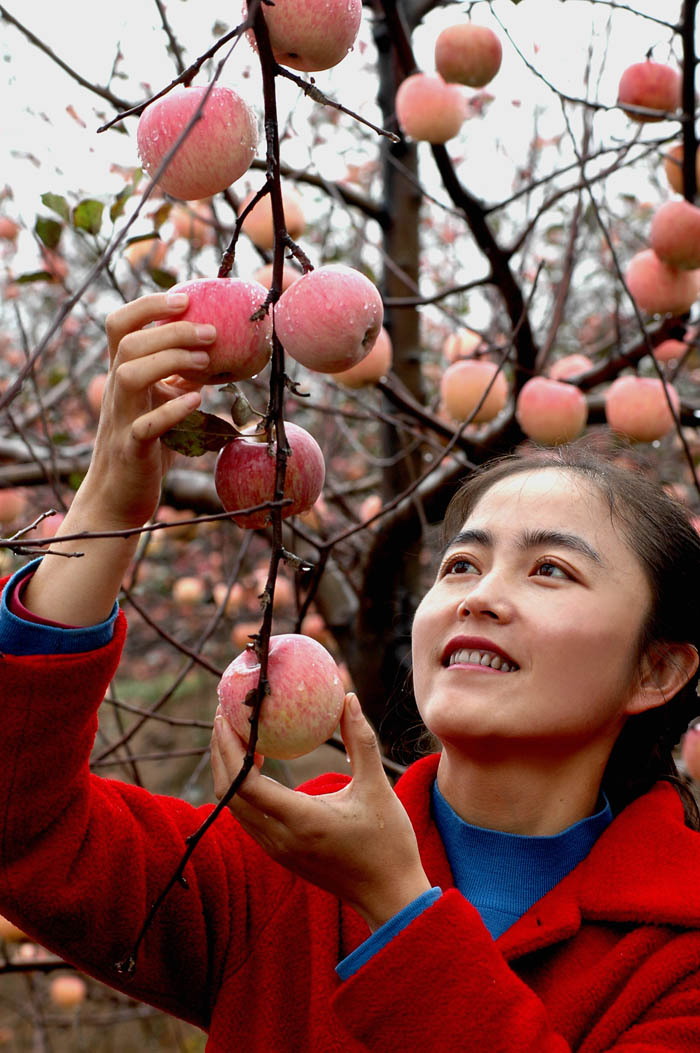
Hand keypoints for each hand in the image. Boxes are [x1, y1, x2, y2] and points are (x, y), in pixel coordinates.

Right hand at [21, 292, 215, 624]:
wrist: (121, 498)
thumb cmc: (150, 447)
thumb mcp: (166, 405)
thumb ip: (183, 379)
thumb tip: (221, 353)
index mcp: (123, 375)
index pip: (121, 325)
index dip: (148, 306)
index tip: (185, 299)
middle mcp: (116, 392)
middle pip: (129, 343)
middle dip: (171, 332)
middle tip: (212, 334)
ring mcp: (120, 420)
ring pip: (128, 375)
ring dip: (169, 362)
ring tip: (205, 364)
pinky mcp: (131, 450)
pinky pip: (144, 426)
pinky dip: (171, 411)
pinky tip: (197, 402)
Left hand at [211, 693, 431, 931]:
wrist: (389, 896)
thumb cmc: (388, 842)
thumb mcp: (377, 787)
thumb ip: (361, 741)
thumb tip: (348, 698)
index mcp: (300, 821)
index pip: (245, 784)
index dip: (230, 749)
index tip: (228, 718)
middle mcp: (280, 838)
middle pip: (228, 795)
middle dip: (221, 754)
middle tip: (225, 718)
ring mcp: (277, 849)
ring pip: (233, 808)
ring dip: (228, 771)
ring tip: (235, 736)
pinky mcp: (280, 854)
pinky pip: (246, 817)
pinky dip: (240, 789)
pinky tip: (255, 764)